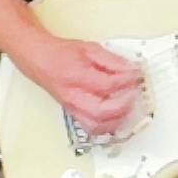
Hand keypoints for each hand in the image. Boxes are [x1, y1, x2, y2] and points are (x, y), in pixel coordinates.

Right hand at [22, 30, 143, 133]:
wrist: (41, 61)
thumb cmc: (63, 54)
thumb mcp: (90, 49)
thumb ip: (113, 61)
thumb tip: (132, 70)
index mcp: (77, 76)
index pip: (106, 85)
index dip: (126, 81)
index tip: (137, 75)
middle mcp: (74, 96)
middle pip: (100, 112)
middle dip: (123, 105)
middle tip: (134, 94)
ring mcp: (73, 108)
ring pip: (96, 126)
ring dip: (117, 119)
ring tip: (127, 106)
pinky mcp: (74, 115)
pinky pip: (92, 128)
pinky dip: (107, 125)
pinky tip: (117, 115)